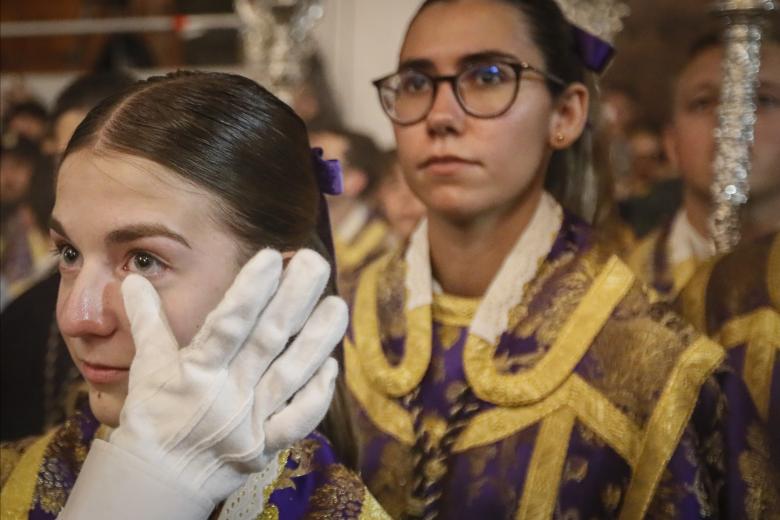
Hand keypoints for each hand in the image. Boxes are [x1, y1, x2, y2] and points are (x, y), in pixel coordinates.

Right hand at [112, 248, 346, 504]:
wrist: (158, 480)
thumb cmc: (153, 417)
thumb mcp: (147, 368)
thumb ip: (147, 321)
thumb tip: (132, 279)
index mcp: (196, 371)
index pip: (226, 325)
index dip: (249, 292)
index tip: (272, 257)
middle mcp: (227, 393)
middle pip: (267, 341)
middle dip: (294, 299)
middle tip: (316, 262)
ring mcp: (250, 420)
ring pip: (291, 376)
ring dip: (317, 341)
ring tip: (338, 305)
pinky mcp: (266, 444)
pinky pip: (297, 421)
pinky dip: (316, 396)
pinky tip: (331, 367)